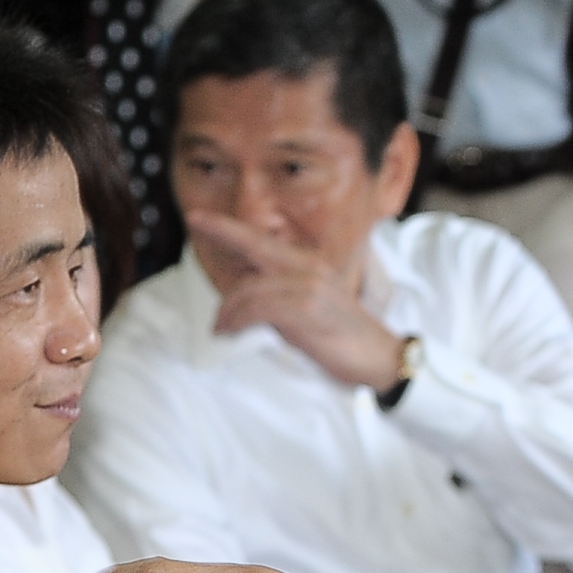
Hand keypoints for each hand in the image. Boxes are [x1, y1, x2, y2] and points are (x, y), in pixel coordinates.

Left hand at [182, 211, 405, 388]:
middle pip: (255, 246)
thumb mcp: (306, 311)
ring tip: (219, 327)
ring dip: (227, 310)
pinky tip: (228, 331)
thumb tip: (242, 302)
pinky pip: (258, 309)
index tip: (200, 215)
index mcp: (309, 265)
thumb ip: (278, 298)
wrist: (379, 357)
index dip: (229, 227)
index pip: (262, 241)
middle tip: (193, 222)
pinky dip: (237, 321)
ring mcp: (309, 287)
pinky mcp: (307, 310)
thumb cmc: (341, 338)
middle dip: (222, 232)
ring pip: (250, 288)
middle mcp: (309, 269)